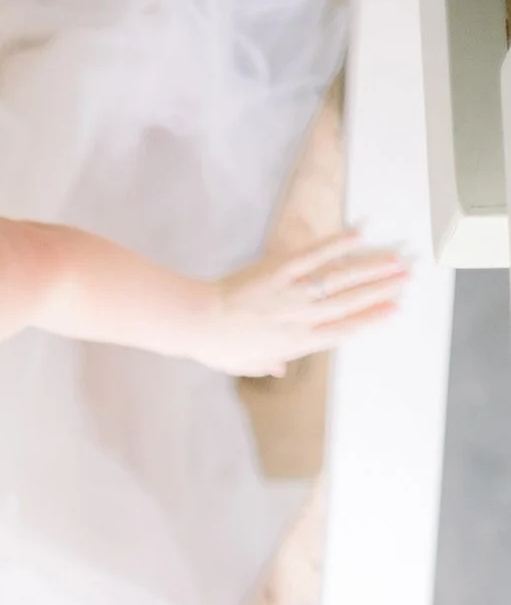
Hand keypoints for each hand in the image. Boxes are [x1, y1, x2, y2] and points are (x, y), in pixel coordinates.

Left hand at [201, 230, 411, 376]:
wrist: (197, 323)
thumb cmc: (218, 346)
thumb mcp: (245, 364)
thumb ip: (267, 364)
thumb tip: (279, 370)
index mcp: (297, 342)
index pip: (344, 330)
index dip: (371, 319)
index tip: (393, 309)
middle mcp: (301, 318)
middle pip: (351, 303)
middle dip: (382, 290)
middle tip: (407, 278)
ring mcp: (291, 293)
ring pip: (341, 280)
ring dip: (371, 269)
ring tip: (396, 261)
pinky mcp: (278, 270)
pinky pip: (312, 256)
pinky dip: (336, 244)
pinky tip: (358, 234)